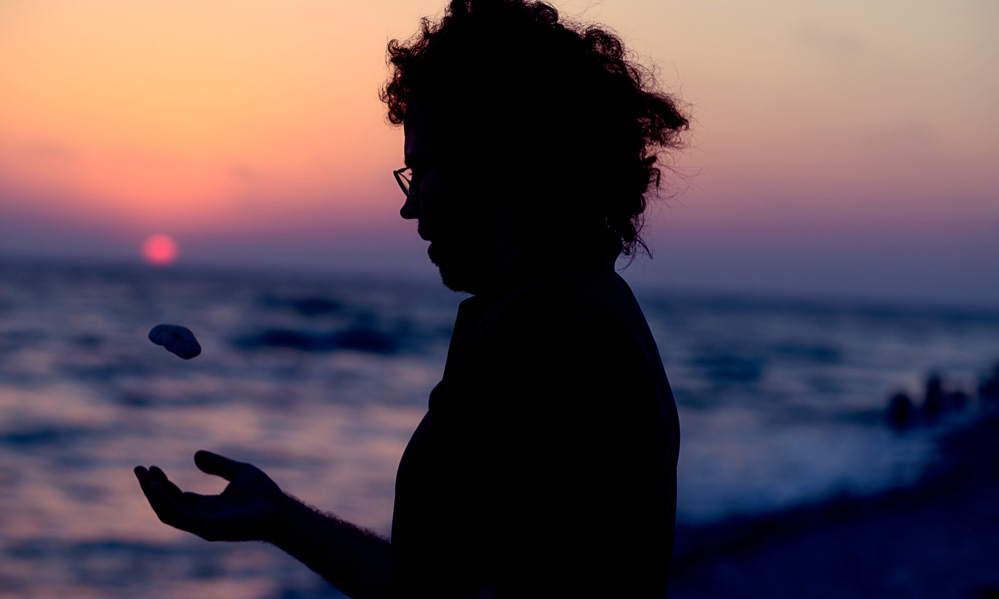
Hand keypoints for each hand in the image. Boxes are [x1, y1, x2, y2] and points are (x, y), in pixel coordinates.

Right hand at [134, 450, 288, 542]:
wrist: (280, 510)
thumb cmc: (265, 495)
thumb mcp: (238, 472)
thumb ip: (217, 465)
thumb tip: (195, 454)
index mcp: (208, 508)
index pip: (177, 498)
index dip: (162, 483)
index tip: (151, 467)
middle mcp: (202, 518)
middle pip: (168, 505)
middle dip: (151, 488)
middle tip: (139, 469)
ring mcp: (203, 525)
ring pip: (168, 512)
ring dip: (153, 495)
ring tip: (144, 477)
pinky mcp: (207, 528)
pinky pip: (178, 517)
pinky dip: (164, 502)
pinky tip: (156, 487)